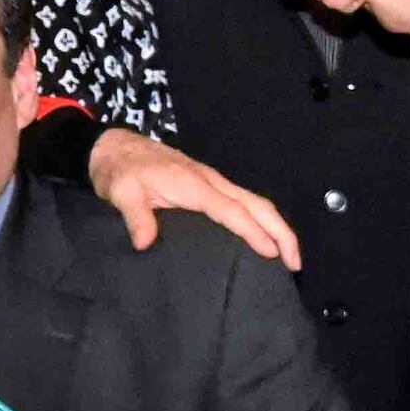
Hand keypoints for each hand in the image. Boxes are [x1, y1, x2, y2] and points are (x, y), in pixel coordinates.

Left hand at [86, 127, 297, 269]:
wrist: (114, 147)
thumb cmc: (119, 170)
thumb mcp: (121, 193)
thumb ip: (135, 217)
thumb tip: (145, 242)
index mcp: (194, 185)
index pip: (233, 211)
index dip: (254, 232)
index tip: (272, 254)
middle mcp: (210, 181)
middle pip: (257, 204)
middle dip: (281, 232)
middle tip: (295, 263)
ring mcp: (212, 182)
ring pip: (254, 202)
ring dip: (276, 227)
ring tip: (288, 257)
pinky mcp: (208, 185)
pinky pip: (242, 202)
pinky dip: (261, 220)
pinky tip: (262, 239)